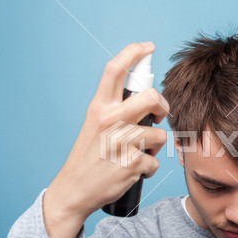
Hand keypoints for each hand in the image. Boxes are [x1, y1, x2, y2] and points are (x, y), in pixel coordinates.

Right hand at [43, 42, 168, 237]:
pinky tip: (134, 172)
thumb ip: (115, 110)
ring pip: (159, 135)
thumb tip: (146, 99)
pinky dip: (148, 169)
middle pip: (152, 97)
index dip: (133, 52)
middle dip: (163, 106)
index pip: (114, 70)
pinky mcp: (131, 164)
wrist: (73, 191)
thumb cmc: (88, 157)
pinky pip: (154, 161)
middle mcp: (109, 121)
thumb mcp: (94, 126)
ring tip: (137, 154)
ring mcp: (120, 143)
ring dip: (154, 147)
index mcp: (98, 108)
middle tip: (159, 115)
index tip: (148, 47)